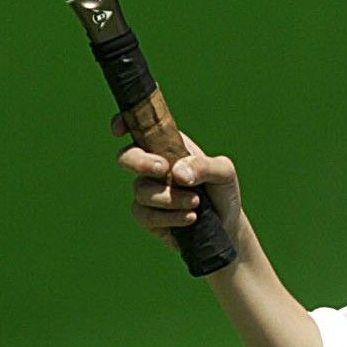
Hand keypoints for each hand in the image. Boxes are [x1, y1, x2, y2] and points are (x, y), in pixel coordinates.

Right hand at [111, 115, 243, 251]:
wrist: (226, 223)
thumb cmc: (222, 190)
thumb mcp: (224, 172)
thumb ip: (204, 166)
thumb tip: (177, 173)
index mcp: (168, 146)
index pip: (139, 129)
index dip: (123, 123)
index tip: (119, 131)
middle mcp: (153, 165)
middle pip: (127, 157)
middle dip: (140, 162)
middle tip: (163, 169)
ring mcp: (147, 190)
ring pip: (141, 190)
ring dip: (169, 198)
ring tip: (196, 202)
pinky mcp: (147, 216)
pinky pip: (145, 214)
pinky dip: (169, 217)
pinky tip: (190, 218)